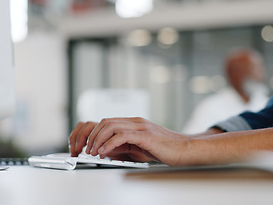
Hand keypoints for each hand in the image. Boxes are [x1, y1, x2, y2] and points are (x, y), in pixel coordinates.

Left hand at [69, 117, 191, 165]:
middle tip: (87, 149)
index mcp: (134, 123)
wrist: (186, 150)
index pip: (107, 122)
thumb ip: (123, 146)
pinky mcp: (145, 135)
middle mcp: (136, 122)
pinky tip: (105, 151)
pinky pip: (122, 135)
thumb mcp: (139, 148)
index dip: (94, 133)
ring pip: (111, 126)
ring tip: (93, 151)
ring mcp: (141, 127)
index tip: (88, 146)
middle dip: (92, 136)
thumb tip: (105, 150)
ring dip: (98, 139)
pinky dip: (109, 143)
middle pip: (106, 121)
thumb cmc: (166, 150)